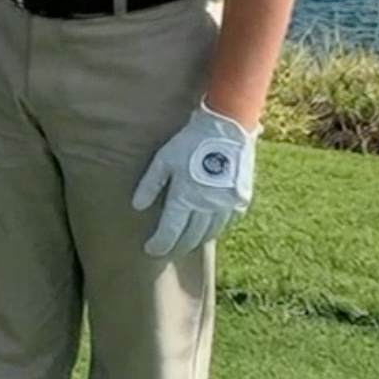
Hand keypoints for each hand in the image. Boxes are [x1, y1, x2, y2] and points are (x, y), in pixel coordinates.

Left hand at [131, 103, 256, 258]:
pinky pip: (227, 222)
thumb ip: (150, 184)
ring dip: (196, 240)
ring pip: (210, 233)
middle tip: (168, 249)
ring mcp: (226, 205)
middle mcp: (207, 207)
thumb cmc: (190, 141)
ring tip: (186, 242)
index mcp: (185, 198)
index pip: (170, 232)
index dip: (159, 244)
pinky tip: (208, 227)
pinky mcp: (241, 199)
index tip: (151, 250)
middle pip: (191, 237)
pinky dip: (215, 228)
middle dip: (177, 246)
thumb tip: (137, 206)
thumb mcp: (164, 159)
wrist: (227, 127)